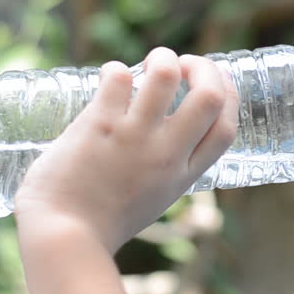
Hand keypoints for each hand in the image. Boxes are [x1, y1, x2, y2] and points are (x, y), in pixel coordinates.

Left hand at [14, 47, 238, 253]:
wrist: (63, 236)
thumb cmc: (102, 223)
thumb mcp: (155, 198)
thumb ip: (167, 169)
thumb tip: (165, 136)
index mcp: (184, 174)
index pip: (225, 129)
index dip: (230, 95)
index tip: (220, 79)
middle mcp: (166, 153)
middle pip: (209, 97)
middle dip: (204, 67)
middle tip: (186, 65)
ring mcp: (134, 136)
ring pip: (165, 75)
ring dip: (163, 57)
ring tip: (152, 61)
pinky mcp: (99, 124)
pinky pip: (118, 78)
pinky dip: (117, 69)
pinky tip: (110, 77)